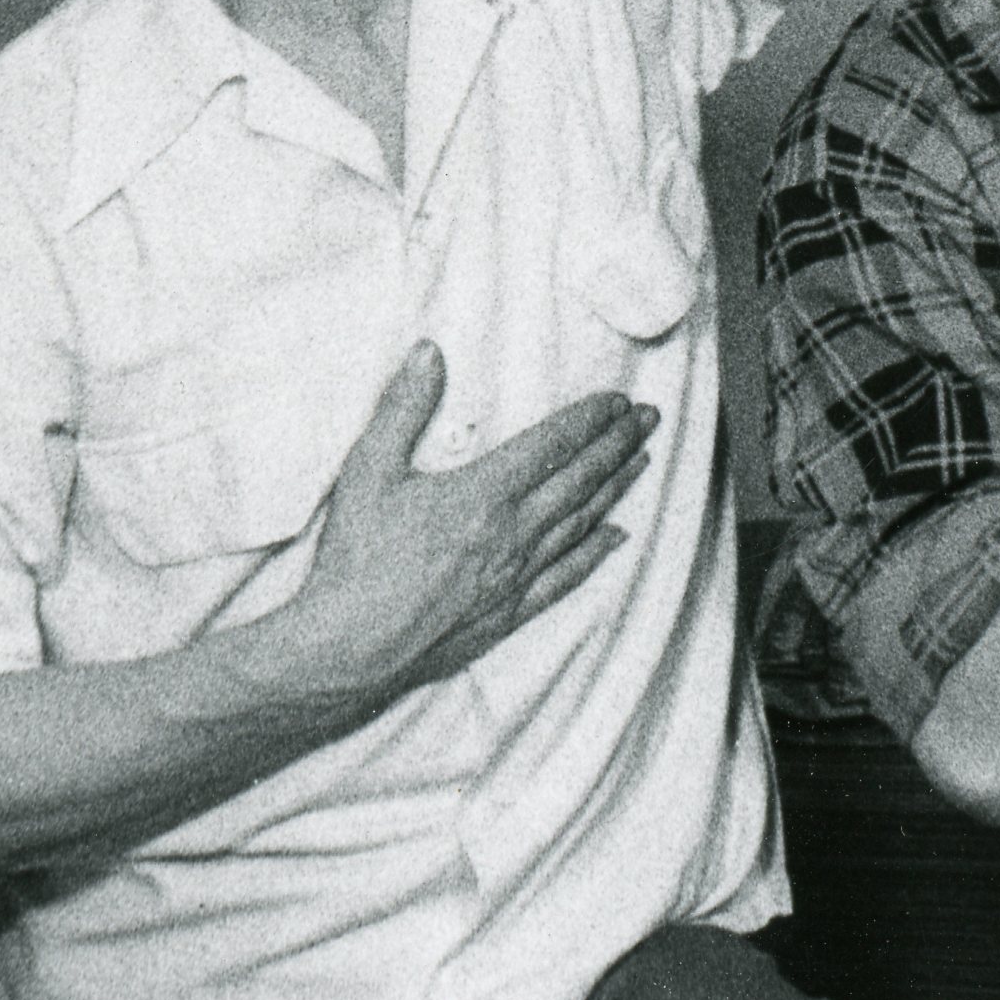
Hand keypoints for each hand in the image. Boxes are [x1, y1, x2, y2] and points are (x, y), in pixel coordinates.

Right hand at [275, 346, 655, 721]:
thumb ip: (402, 407)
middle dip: (617, 445)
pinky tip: (616, 538)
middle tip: (649, 419)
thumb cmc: (355, 559)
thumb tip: (429, 352)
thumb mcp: (369, 470)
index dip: (589, 420)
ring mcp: (514, 577)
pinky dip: (594, 553)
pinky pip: (564, 577)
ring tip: (641, 462)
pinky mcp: (508, 613)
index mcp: (483, 494)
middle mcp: (512, 534)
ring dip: (614, 489)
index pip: (553, 446)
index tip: (618, 402)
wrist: (350, 647)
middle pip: (579, 480)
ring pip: (580, 524)